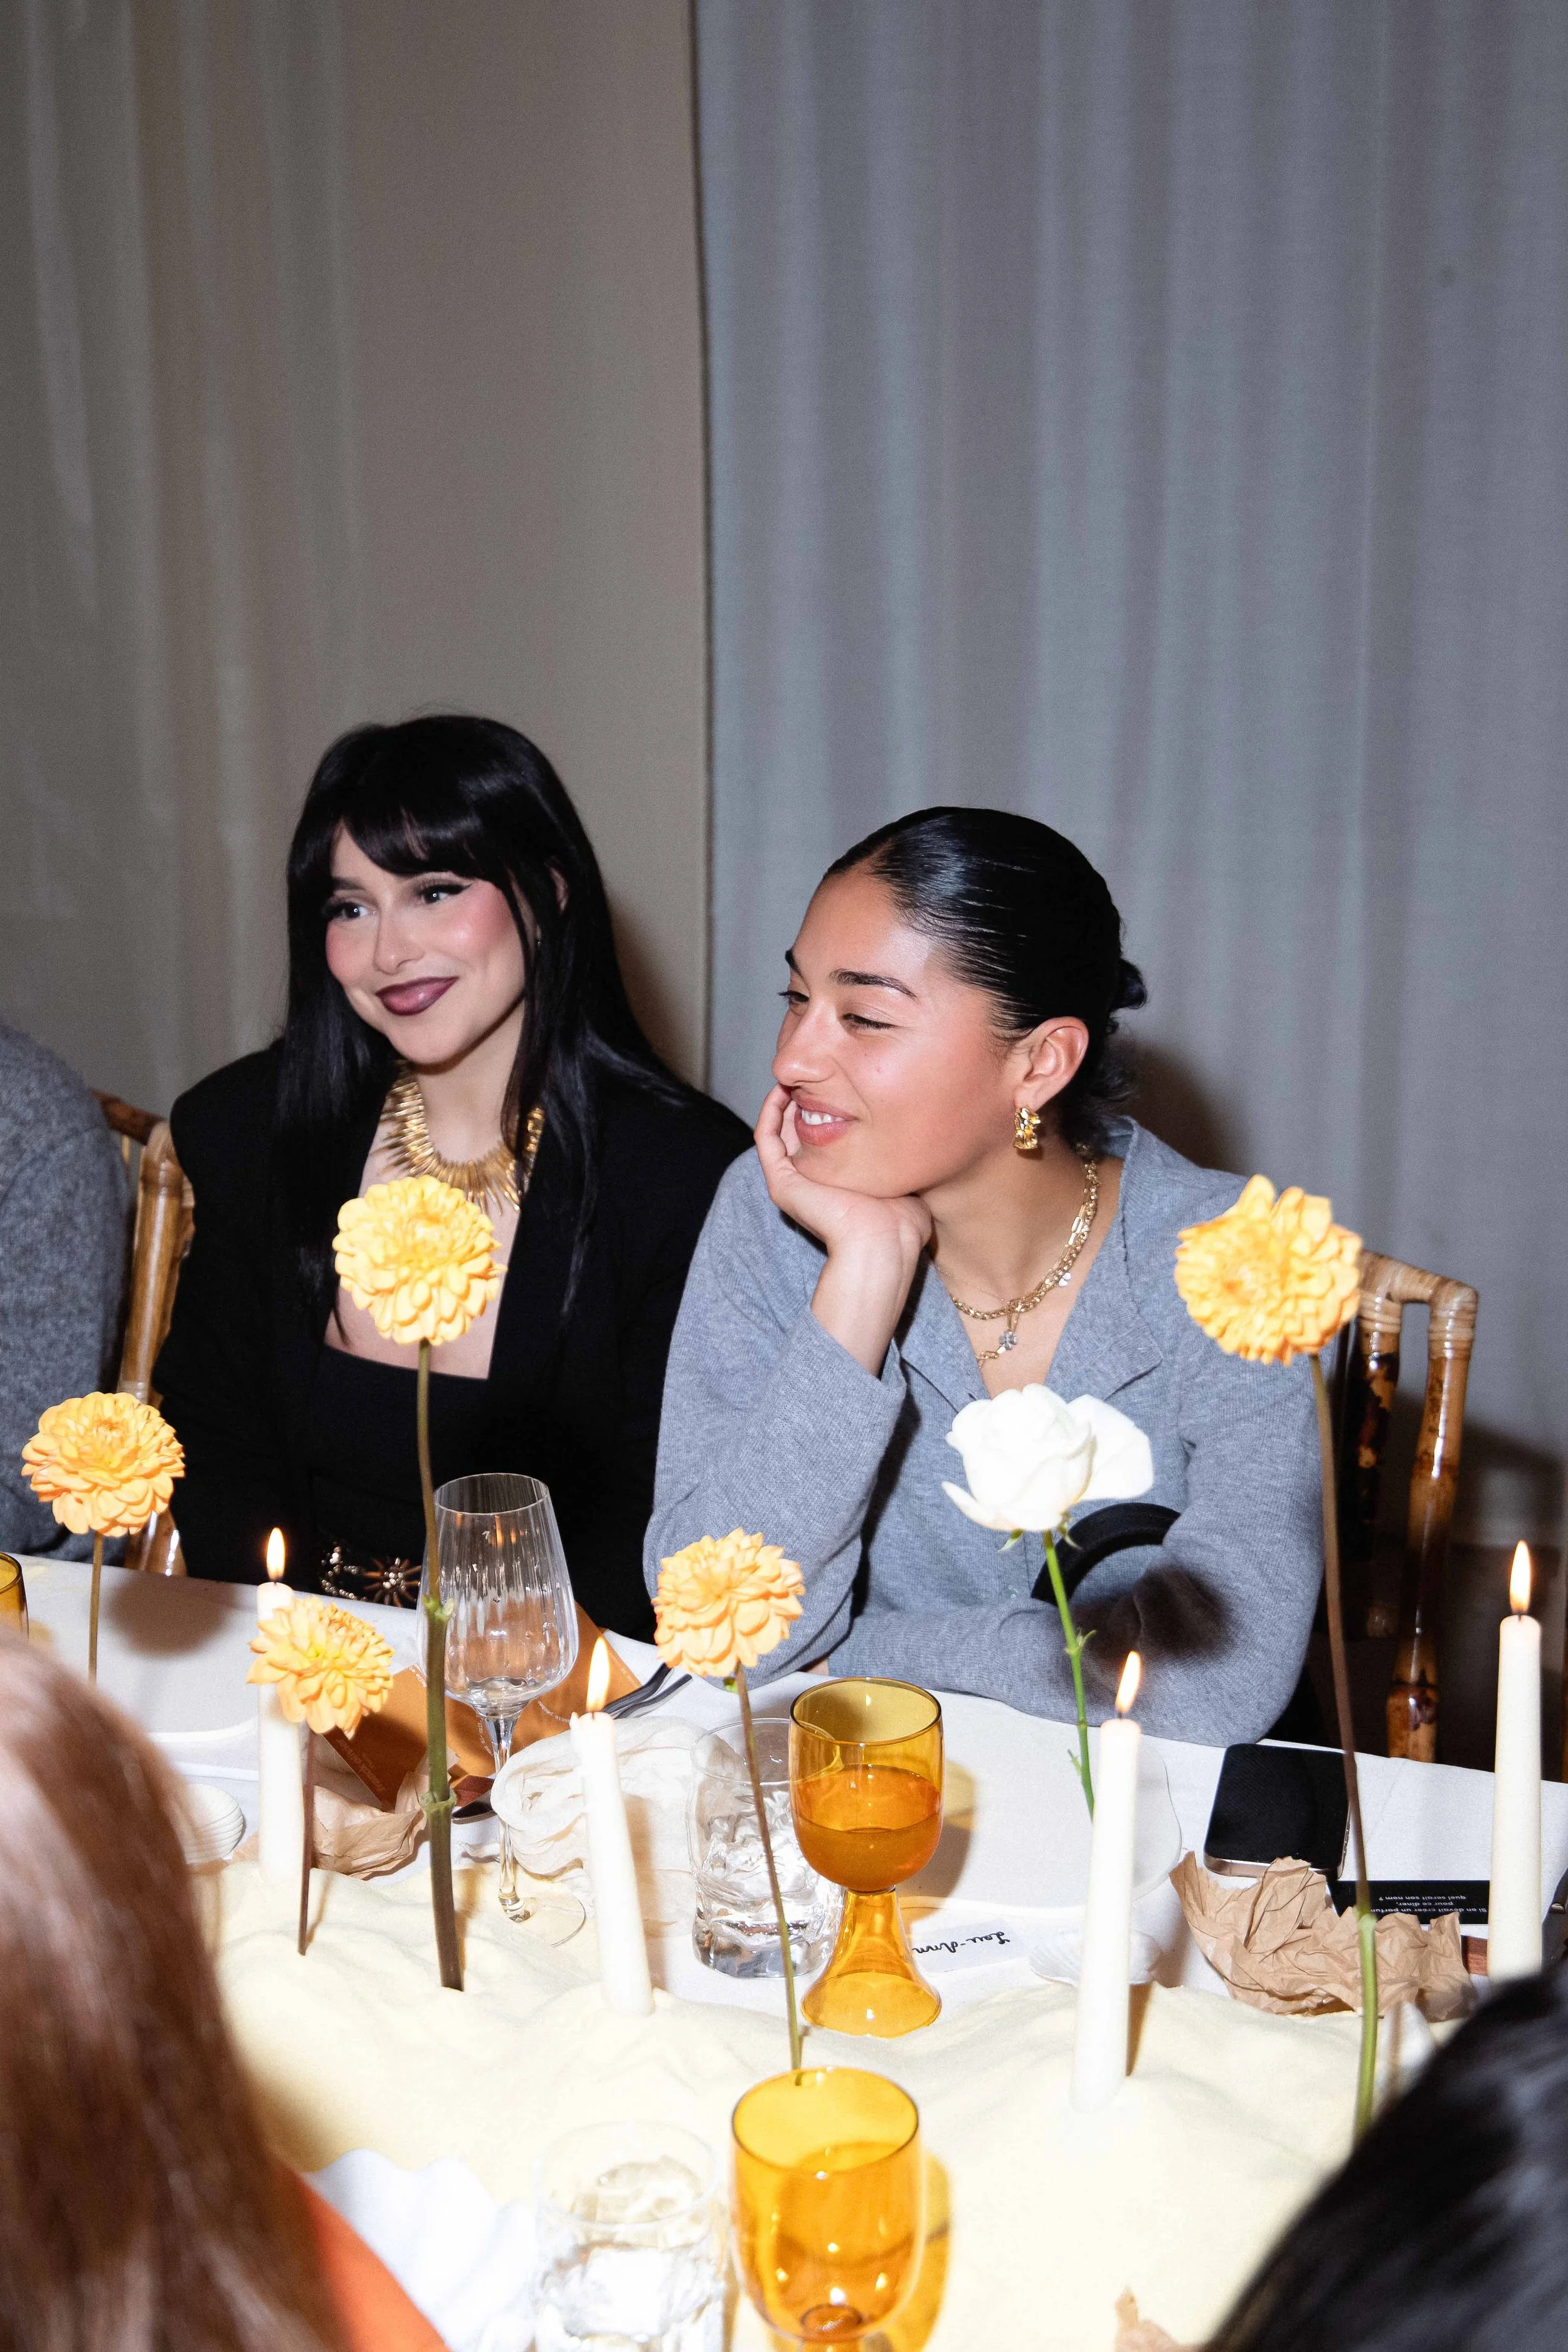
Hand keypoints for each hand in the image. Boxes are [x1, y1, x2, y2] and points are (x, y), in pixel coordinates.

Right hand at [754, 1085, 931, 1372]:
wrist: (883, 1240)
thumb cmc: (901, 1220)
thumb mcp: (904, 1180)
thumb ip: (901, 1162)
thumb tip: (921, 1145)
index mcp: (834, 1183)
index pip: (820, 1140)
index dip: (822, 1108)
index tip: (834, 1082)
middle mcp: (810, 1183)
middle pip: (796, 1131)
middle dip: (800, 1099)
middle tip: (809, 1072)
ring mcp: (793, 1184)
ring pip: (777, 1133)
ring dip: (780, 1102)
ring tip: (792, 1076)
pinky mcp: (782, 1183)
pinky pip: (765, 1140)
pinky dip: (769, 1114)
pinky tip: (780, 1091)